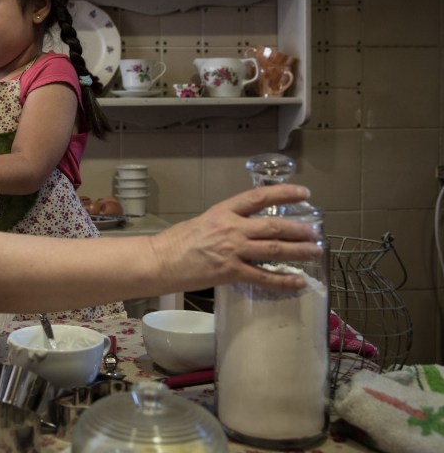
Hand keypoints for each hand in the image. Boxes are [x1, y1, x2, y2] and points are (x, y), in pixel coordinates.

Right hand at [153, 184, 321, 291]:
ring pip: (274, 249)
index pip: (259, 197)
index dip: (284, 193)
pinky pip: (263, 277)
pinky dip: (284, 280)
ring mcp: (232, 250)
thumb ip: (226, 223)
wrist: (160, 261)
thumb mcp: (203, 222)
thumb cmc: (176, 242)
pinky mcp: (230, 272)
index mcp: (223, 211)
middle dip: (299, 230)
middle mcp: (231, 228)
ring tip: (315, 252)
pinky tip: (298, 282)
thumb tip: (246, 228)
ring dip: (299, 251)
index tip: (304, 192)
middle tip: (316, 233)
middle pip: (274, 226)